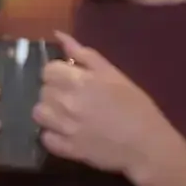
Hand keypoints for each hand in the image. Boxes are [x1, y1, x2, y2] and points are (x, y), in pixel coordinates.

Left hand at [32, 31, 178, 175]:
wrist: (147, 145)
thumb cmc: (135, 106)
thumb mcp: (113, 74)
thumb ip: (84, 54)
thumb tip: (59, 35)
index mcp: (79, 81)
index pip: (47, 70)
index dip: (58, 73)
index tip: (71, 79)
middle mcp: (66, 103)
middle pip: (42, 91)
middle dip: (54, 91)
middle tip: (73, 97)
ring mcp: (64, 128)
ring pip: (38, 113)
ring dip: (49, 112)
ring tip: (66, 114)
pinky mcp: (66, 149)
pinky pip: (45, 138)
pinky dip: (53, 135)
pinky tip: (67, 132)